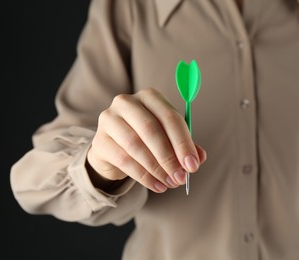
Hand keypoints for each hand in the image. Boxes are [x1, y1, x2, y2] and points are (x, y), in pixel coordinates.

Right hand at [87, 88, 206, 192]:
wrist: (114, 149)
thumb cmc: (146, 139)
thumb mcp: (168, 139)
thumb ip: (185, 146)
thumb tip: (199, 158)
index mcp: (149, 96)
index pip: (170, 117)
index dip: (183, 143)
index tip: (192, 165)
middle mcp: (127, 102)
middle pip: (151, 129)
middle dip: (169, 157)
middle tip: (181, 177)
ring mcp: (109, 119)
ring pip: (136, 145)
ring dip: (157, 168)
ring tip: (170, 183)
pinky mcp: (99, 140)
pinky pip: (124, 160)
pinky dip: (143, 176)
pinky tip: (156, 186)